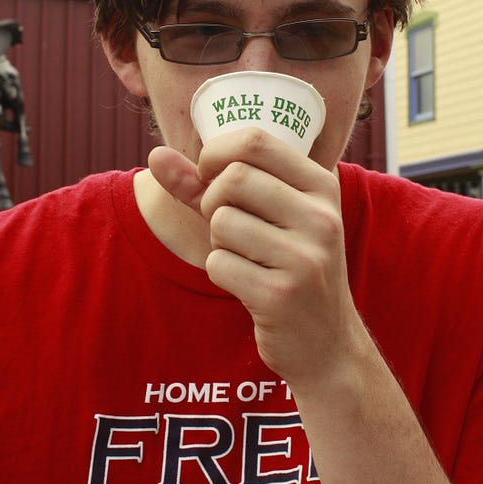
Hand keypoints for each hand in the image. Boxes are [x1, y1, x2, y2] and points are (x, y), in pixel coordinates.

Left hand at [149, 130, 356, 393]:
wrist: (328, 342)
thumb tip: (155, 156)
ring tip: (246, 258)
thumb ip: (208, 185)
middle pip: (233, 178)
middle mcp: (321, 217)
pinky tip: (248, 284)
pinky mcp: (281, 295)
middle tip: (228, 226)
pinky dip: (221, 272)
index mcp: (323, 187)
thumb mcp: (266, 218)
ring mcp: (305, 257)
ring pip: (222, 221)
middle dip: (213, 201)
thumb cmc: (287, 266)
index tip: (211, 176)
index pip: (256, 141)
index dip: (217, 153)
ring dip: (219, 242)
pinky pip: (218, 264)